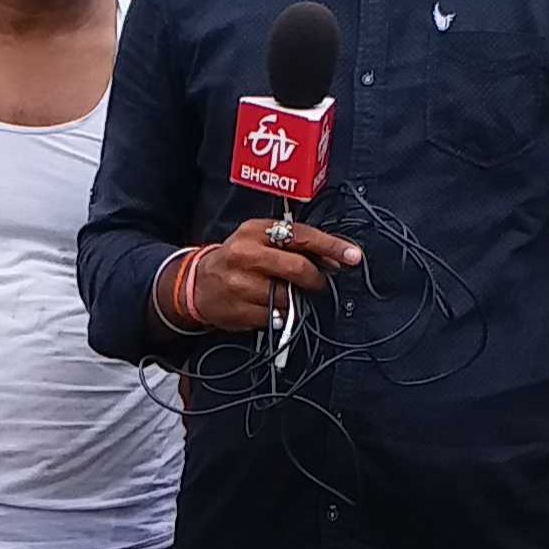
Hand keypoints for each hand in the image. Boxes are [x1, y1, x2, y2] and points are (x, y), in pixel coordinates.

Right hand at [170, 215, 359, 331]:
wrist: (197, 284)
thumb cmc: (236, 260)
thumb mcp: (258, 238)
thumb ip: (292, 243)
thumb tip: (332, 259)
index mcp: (254, 231)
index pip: (301, 236)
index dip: (330, 246)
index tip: (351, 256)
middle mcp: (246, 255)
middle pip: (298, 268)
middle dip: (316, 279)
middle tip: (318, 284)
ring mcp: (241, 284)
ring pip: (288, 296)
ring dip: (296, 299)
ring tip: (285, 294)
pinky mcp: (239, 310)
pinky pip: (275, 316)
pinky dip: (281, 315)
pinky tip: (270, 307)